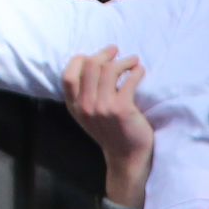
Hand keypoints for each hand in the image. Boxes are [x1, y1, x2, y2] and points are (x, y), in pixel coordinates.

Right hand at [62, 49, 154, 208]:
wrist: (126, 157)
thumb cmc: (110, 131)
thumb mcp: (88, 115)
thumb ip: (84, 94)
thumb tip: (93, 62)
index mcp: (74, 107)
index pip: (68, 75)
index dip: (82, 60)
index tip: (97, 57)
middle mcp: (85, 106)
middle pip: (90, 65)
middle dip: (105, 54)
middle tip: (116, 52)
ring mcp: (102, 108)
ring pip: (110, 69)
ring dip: (125, 61)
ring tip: (133, 62)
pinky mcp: (121, 109)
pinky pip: (129, 80)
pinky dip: (137, 71)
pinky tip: (140, 72)